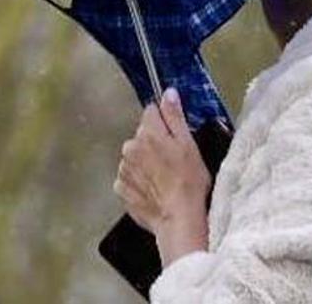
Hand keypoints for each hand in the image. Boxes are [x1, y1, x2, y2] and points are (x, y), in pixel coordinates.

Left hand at [115, 88, 210, 265]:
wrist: (178, 218)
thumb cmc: (189, 182)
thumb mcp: (188, 144)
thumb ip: (175, 116)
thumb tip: (168, 94)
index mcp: (148, 133)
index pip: (151, 112)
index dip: (164, 122)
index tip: (174, 136)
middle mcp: (130, 147)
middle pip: (141, 135)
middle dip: (153, 144)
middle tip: (173, 161)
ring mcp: (123, 170)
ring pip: (134, 157)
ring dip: (145, 163)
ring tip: (164, 179)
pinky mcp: (121, 189)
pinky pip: (129, 178)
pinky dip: (139, 181)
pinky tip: (154, 190)